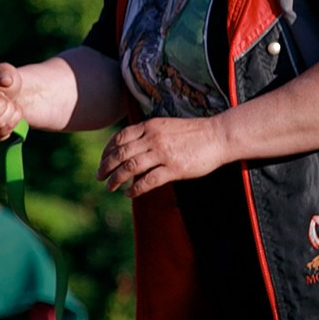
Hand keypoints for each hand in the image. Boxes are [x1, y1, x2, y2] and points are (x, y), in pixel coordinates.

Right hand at [0, 63, 22, 139]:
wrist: (10, 92)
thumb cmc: (0, 79)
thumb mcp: (3, 70)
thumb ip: (2, 73)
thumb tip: (6, 81)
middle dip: (1, 104)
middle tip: (1, 94)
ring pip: (0, 125)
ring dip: (10, 110)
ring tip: (8, 101)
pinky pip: (8, 130)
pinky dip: (15, 118)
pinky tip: (11, 110)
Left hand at [97, 116, 228, 195]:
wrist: (219, 135)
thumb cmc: (194, 133)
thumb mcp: (166, 126)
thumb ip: (148, 134)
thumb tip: (131, 149)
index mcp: (150, 126)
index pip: (119, 138)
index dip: (107, 151)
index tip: (102, 161)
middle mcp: (153, 138)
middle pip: (120, 154)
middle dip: (106, 167)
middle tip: (99, 177)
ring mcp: (163, 153)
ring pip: (130, 168)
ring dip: (116, 179)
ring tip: (110, 187)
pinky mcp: (174, 168)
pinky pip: (147, 181)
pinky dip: (135, 189)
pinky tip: (129, 194)